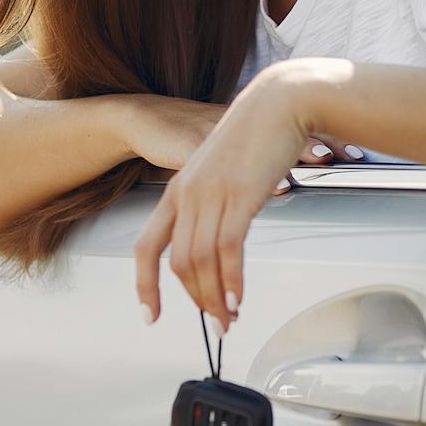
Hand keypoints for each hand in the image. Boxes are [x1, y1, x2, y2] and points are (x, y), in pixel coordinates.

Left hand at [134, 63, 320, 330]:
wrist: (280, 102)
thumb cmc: (257, 134)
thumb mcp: (223, 171)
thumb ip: (217, 203)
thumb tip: (225, 240)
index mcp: (179, 189)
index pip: (147, 246)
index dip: (145, 285)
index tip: (150, 314)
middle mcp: (188, 194)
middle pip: (178, 262)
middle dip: (195, 300)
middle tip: (216, 324)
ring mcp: (211, 195)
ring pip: (201, 261)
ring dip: (214, 298)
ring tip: (230, 319)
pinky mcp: (239, 196)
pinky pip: (228, 250)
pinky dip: (231, 280)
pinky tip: (237, 298)